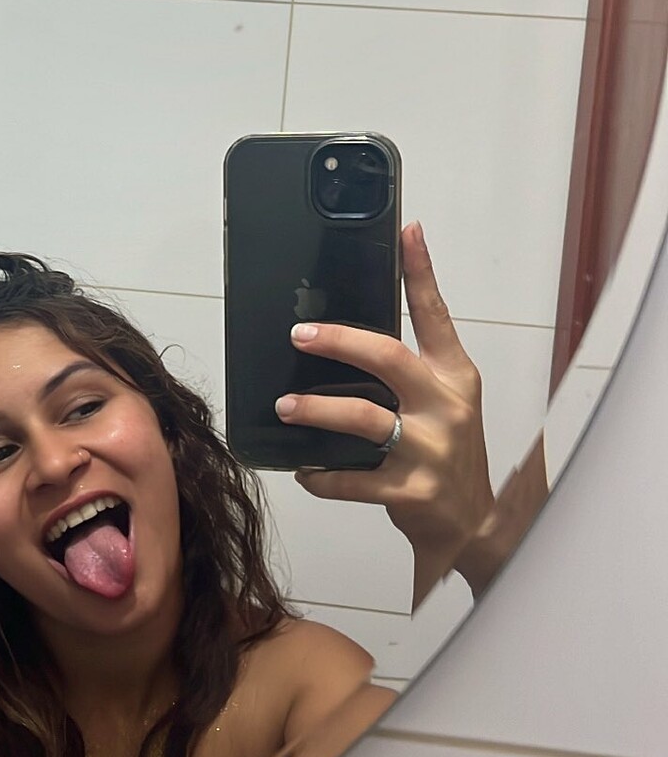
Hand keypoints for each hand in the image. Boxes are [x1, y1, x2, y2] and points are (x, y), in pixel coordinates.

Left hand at [276, 222, 494, 606]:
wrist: (471, 526)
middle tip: (300, 335)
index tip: (409, 230)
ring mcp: (430, 450)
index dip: (421, 271)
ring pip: (363, 418)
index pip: (436, 315)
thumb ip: (411, 368)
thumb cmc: (446, 455)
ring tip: (286, 407)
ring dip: (316, 410)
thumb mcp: (443, 402)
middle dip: (339, 342)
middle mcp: (446, 407)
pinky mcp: (410, 491)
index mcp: (455, 377)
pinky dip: (322, 474)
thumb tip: (348, 334)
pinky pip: (352, 479)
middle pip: (389, 358)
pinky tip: (305, 469)